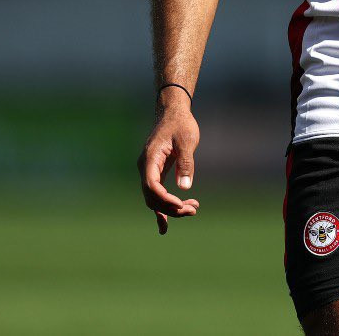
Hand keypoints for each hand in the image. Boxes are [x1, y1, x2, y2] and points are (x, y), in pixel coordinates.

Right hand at [137, 87, 200, 233]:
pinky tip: (165, 226)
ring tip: (193, 209)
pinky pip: (156, 194)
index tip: (181, 204)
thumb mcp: (187, 141)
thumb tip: (184, 187)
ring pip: (155, 198)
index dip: (165, 199)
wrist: (174, 113)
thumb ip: (185, 162)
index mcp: (150, 159)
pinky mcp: (156, 173)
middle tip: (193, 209)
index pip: (152, 185)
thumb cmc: (181, 124)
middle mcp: (145, 167)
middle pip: (152, 197)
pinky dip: (163, 208)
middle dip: (171, 207)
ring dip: (171, 208)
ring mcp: (149, 171)